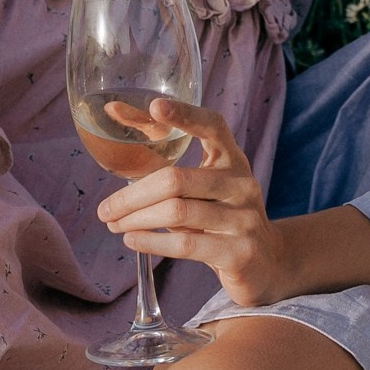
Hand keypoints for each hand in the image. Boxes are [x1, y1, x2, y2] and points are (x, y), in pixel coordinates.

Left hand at [94, 97, 291, 306]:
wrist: (265, 262)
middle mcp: (242, 184)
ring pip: (176, 213)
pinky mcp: (238, 252)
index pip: (213, 126)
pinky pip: (186, 245)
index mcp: (232, 160)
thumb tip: (116, 128)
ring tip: (114, 225)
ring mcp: (243, 218)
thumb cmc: (220, 219)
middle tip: (105, 209)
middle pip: (176, 180)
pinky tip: (132, 240)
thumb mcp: (203, 191)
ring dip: (136, 220)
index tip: (155, 106)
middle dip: (132, 196)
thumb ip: (168, 173)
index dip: (185, 115)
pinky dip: (152, 242)